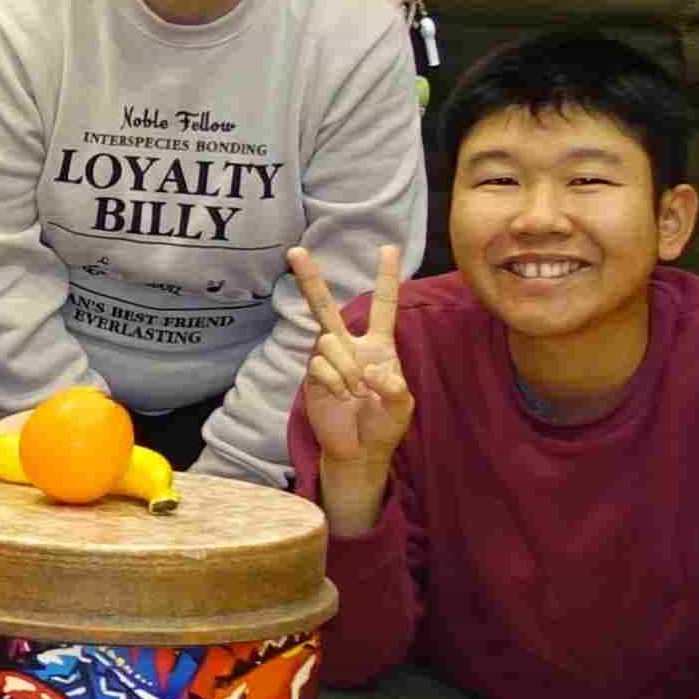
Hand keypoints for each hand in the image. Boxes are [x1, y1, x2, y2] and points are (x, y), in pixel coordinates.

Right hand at [281, 242, 412, 521]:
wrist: (358, 451)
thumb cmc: (385, 424)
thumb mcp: (403, 405)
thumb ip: (393, 385)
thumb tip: (366, 370)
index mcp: (378, 345)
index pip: (383, 305)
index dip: (386, 277)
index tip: (389, 248)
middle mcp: (348, 346)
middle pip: (325, 306)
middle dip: (310, 279)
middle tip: (295, 251)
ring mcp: (327, 360)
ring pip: (328, 340)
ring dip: (346, 369)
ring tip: (354, 392)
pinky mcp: (312, 377)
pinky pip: (319, 365)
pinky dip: (334, 383)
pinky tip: (341, 398)